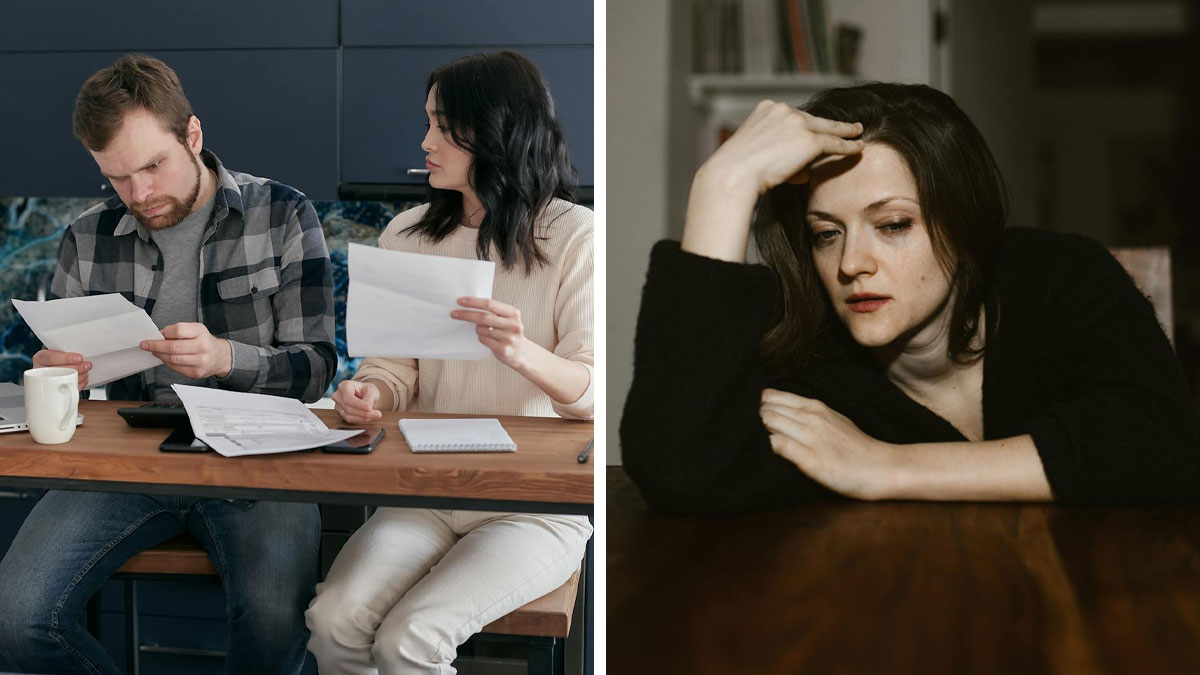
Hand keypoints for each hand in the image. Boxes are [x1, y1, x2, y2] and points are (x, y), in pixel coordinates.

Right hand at [32, 349, 91, 390]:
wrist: (51, 365)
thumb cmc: (55, 357)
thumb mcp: (57, 350)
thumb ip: (65, 351)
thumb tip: (81, 354)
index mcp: (40, 358)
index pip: (51, 358)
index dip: (66, 358)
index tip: (79, 358)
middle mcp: (41, 370)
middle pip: (59, 370)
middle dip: (77, 368)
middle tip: (87, 365)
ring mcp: (46, 381)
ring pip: (64, 381)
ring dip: (80, 376)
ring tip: (86, 371)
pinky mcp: (53, 389)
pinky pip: (67, 389)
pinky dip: (79, 384)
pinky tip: (83, 378)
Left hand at [140, 323, 231, 379]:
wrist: (219, 356)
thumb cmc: (203, 341)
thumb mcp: (195, 330)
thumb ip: (178, 331)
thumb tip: (158, 336)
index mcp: (200, 332)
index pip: (178, 330)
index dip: (165, 333)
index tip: (155, 334)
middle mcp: (202, 346)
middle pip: (173, 347)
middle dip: (155, 346)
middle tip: (145, 344)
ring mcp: (200, 361)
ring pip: (172, 359)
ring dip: (159, 355)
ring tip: (155, 351)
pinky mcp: (196, 372)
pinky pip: (175, 368)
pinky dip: (167, 362)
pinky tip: (165, 358)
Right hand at [331, 380, 382, 422]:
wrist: (365, 394)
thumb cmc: (366, 390)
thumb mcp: (372, 391)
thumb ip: (369, 399)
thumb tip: (368, 409)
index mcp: (344, 386)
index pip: (348, 398)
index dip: (358, 405)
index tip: (369, 408)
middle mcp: (338, 395)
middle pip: (348, 408)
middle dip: (364, 413)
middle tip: (377, 414)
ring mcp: (338, 405)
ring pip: (348, 416)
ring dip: (363, 418)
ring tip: (374, 415)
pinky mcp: (340, 413)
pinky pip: (350, 420)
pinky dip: (361, 420)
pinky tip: (369, 417)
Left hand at [451, 297, 529, 370]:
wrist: (520, 353)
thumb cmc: (508, 333)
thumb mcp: (507, 319)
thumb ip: (493, 312)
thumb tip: (469, 304)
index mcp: (514, 313)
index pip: (490, 304)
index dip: (473, 302)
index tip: (460, 301)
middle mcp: (513, 325)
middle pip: (483, 317)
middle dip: (466, 314)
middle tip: (454, 313)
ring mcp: (509, 338)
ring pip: (481, 329)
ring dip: (477, 329)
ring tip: (483, 330)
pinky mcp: (503, 349)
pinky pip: (483, 339)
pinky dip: (481, 337)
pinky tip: (487, 339)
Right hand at [706, 100, 864, 194]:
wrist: (733, 176)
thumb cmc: (736, 172)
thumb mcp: (755, 154)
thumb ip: (780, 156)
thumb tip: (805, 171)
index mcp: (766, 109)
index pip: (792, 117)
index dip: (804, 127)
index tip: (813, 131)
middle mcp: (783, 111)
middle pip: (813, 119)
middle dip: (830, 124)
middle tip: (847, 126)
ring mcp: (798, 124)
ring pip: (828, 128)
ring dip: (846, 131)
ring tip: (857, 133)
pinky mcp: (809, 141)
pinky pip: (835, 143)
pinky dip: (849, 146)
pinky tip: (859, 147)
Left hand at [759, 388, 894, 499]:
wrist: (882, 468)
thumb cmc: (855, 447)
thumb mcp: (832, 420)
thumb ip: (806, 415)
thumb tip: (778, 413)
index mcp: (814, 407)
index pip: (772, 396)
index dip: (758, 407)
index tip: (752, 418)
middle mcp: (811, 418)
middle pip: (765, 408)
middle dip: (753, 419)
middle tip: (749, 432)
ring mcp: (811, 438)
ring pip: (769, 422)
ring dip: (757, 432)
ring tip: (754, 443)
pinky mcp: (811, 460)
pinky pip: (778, 445)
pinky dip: (768, 447)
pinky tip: (766, 455)